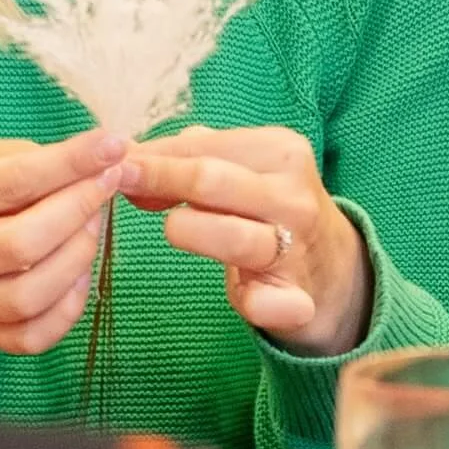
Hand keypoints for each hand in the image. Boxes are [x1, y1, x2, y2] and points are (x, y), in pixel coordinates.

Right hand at [0, 131, 130, 355]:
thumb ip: (35, 160)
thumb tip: (101, 164)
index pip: (13, 182)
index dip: (70, 164)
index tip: (112, 146)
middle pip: (22, 243)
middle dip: (78, 210)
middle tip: (104, 185)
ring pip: (28, 296)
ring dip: (77, 258)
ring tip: (91, 227)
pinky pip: (31, 337)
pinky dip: (68, 308)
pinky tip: (78, 274)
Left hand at [121, 125, 371, 354]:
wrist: (332, 270)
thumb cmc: (268, 209)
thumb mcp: (242, 169)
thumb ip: (190, 157)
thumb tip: (130, 156)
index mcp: (282, 152)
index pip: (203, 146)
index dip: (154, 156)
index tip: (116, 164)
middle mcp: (292, 195)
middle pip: (210, 180)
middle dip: (158, 180)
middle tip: (121, 186)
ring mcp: (298, 248)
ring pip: (232, 236)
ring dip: (189, 232)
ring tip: (174, 230)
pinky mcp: (298, 299)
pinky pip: (267, 302)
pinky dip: (253, 301)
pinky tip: (244, 297)